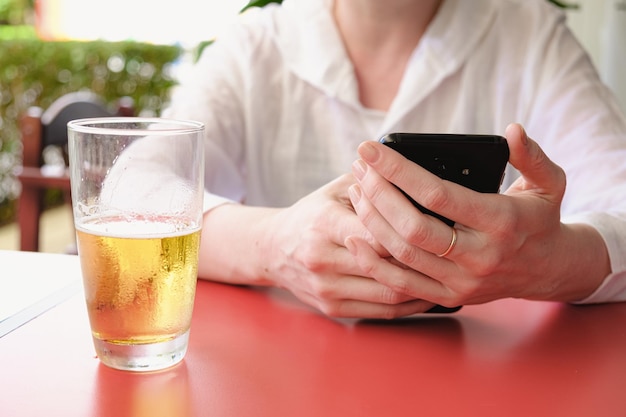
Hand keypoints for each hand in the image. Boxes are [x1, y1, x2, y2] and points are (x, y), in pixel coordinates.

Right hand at [263, 174, 435, 317]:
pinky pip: (383, 311)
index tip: (439, 222)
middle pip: (387, 263)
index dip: (410, 228)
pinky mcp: (333, 308)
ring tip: (447, 271)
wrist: (273, 249)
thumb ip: (372, 181)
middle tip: (453, 250)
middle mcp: (322, 259)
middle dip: (423, 257)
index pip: (379, 229)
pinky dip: (410, 303)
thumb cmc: (311, 215)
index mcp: (323, 223)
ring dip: (423, 284)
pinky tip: (428, 291)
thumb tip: (416, 174)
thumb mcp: (334, 189)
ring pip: (389, 291)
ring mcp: (327, 288)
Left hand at [345, 124, 608, 309]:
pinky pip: (401, 285)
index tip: (370, 149)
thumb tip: (512, 131)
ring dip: (371, 220)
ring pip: (402, 254)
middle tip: (359, 168)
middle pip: (412, 226)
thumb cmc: (541, 219)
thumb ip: (532, 157)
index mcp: (501, 222)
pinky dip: (373, 263)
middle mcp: (480, 256)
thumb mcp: (550, 183)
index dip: (398, 170)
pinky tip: (354, 237)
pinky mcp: (449, 297)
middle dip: (377, 193)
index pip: (437, 194)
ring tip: (356, 190)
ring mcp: (463, 281)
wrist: (549, 270)